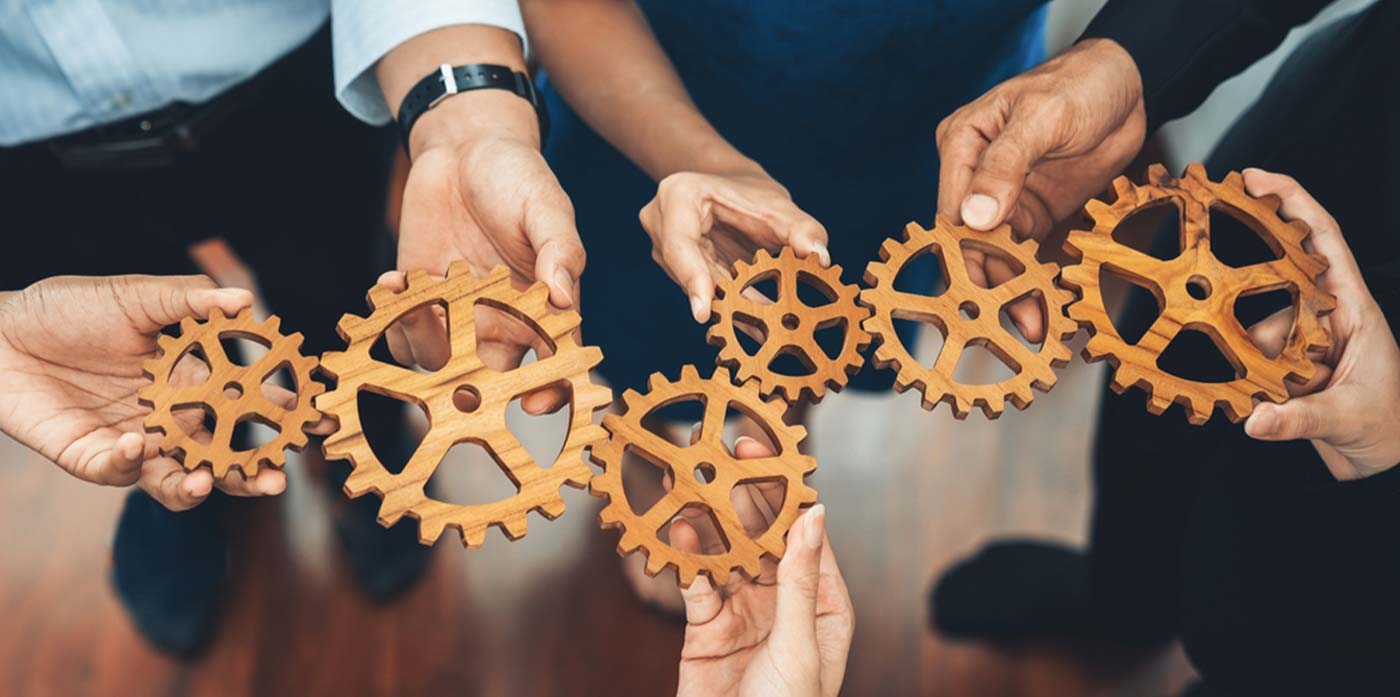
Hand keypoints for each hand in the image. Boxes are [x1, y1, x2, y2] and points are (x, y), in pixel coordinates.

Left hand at [0, 275, 324, 509]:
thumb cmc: (66, 309)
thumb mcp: (134, 296)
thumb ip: (188, 300)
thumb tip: (244, 301)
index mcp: (191, 378)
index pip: (247, 401)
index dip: (283, 414)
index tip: (317, 422)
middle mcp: (171, 417)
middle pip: (223, 453)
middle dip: (252, 471)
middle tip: (274, 480)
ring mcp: (134, 441)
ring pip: (179, 478)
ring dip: (200, 486)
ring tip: (210, 483)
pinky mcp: (93, 459)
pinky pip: (121, 474)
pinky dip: (131, 466)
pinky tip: (133, 445)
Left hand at [391, 91, 582, 413]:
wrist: (464, 145)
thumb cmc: (517, 176)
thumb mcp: (546, 208)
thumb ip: (558, 253)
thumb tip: (565, 298)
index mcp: (541, 304)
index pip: (553, 359)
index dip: (549, 390)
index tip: (534, 406)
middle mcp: (500, 316)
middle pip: (489, 372)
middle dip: (470, 384)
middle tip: (452, 372)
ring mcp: (456, 308)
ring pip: (440, 354)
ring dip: (424, 342)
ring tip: (421, 306)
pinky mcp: (419, 290)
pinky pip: (401, 320)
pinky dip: (390, 310)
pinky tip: (392, 281)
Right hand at [639, 170, 830, 322]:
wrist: (732, 186)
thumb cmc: (750, 191)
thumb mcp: (778, 204)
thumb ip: (801, 228)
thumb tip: (819, 257)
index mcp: (678, 196)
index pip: (681, 244)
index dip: (692, 278)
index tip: (704, 312)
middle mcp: (661, 222)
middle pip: (687, 273)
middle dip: (723, 302)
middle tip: (758, 331)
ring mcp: (665, 248)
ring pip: (695, 288)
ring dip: (729, 307)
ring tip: (764, 331)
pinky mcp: (675, 268)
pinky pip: (703, 291)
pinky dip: (729, 305)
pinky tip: (755, 324)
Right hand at [673, 438, 853, 696]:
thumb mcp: (799, 644)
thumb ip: (799, 579)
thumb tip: (813, 515)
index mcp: (823, 605)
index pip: (806, 536)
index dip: (788, 491)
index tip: (768, 452)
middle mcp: (784, 603)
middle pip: (764, 537)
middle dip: (744, 495)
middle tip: (724, 452)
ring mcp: (744, 614)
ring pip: (727, 554)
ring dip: (710, 520)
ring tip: (694, 481)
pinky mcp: (706, 629)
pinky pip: (696, 583)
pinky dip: (686, 557)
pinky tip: (676, 531)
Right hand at [936, 38, 1146, 340]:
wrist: (1129, 83)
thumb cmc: (1080, 82)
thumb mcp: (1043, 117)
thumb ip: (1007, 164)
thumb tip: (974, 217)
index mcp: (962, 146)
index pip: (952, 211)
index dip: (963, 254)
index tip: (976, 294)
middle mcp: (975, 175)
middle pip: (971, 241)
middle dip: (988, 284)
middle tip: (1008, 322)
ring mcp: (1005, 197)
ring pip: (998, 254)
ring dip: (1013, 290)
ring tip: (1034, 326)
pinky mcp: (1034, 212)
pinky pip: (1027, 253)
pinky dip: (1034, 280)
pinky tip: (1046, 307)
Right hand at [1240, 170, 1399, 479]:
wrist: (1386, 468)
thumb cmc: (1391, 430)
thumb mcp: (1349, 420)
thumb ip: (1300, 419)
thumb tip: (1255, 419)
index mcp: (1353, 309)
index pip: (1322, 239)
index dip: (1290, 201)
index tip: (1254, 179)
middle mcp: (1326, 317)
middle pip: (1275, 275)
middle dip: (1244, 274)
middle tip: (1205, 269)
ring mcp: (1305, 342)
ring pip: (1255, 327)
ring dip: (1252, 356)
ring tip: (1277, 391)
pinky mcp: (1287, 366)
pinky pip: (1252, 358)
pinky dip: (1247, 376)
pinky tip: (1258, 400)